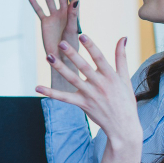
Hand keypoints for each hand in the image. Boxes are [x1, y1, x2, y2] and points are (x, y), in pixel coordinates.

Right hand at [26, 0, 80, 90]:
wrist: (61, 62)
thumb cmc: (71, 50)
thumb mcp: (73, 31)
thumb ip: (74, 16)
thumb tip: (75, 0)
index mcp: (73, 15)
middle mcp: (64, 14)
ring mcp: (54, 18)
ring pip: (49, 0)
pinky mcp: (45, 24)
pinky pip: (39, 10)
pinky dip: (34, 2)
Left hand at [36, 34, 142, 162]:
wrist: (123, 127)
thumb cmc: (125, 101)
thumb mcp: (125, 78)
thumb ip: (121, 57)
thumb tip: (123, 37)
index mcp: (111, 76)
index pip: (100, 58)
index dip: (91, 47)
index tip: (82, 36)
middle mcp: (100, 85)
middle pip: (83, 67)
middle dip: (72, 54)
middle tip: (60, 42)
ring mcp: (90, 95)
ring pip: (72, 79)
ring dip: (60, 68)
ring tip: (48, 57)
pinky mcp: (83, 104)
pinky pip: (64, 98)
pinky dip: (50, 93)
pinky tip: (38, 87)